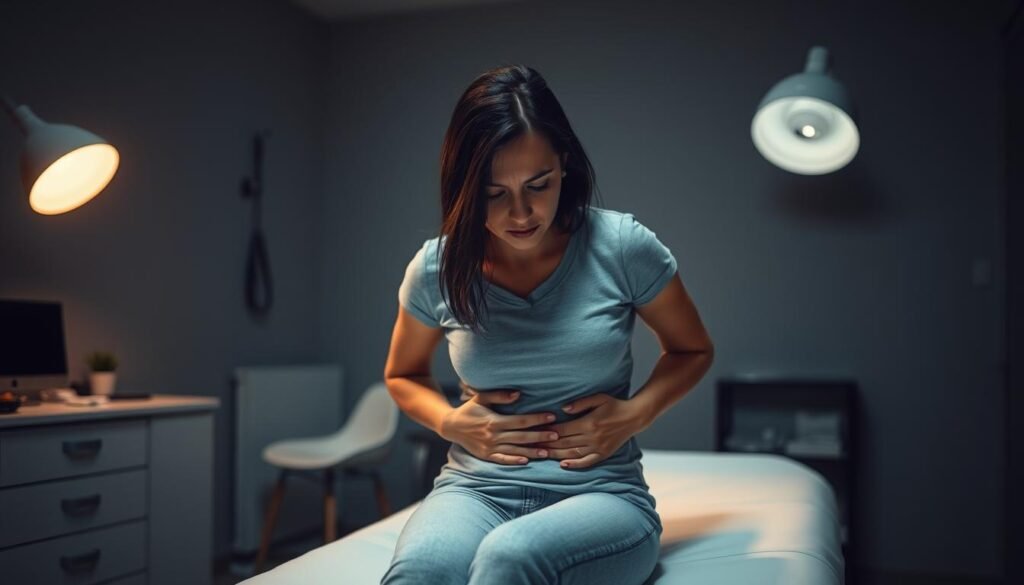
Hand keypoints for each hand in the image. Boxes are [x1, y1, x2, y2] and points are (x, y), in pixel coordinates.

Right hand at [441, 385, 559, 465]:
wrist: (451, 427)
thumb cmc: (468, 410)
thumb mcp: (481, 398)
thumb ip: (499, 395)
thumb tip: (518, 394)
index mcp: (494, 421)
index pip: (521, 420)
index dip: (537, 419)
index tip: (552, 416)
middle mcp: (494, 435)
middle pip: (522, 436)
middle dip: (540, 436)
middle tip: (557, 435)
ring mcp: (490, 447)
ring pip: (516, 450)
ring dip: (532, 451)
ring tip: (547, 452)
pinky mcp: (486, 456)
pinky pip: (503, 459)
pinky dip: (514, 461)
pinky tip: (526, 461)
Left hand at [535, 393, 645, 469]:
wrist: (634, 417)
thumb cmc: (614, 404)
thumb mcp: (598, 398)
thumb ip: (580, 403)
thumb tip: (563, 409)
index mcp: (589, 423)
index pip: (563, 430)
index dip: (548, 431)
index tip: (535, 431)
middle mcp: (592, 437)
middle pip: (564, 443)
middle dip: (547, 444)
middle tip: (531, 445)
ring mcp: (598, 447)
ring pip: (572, 454)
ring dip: (556, 455)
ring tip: (542, 455)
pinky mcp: (603, 454)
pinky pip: (587, 462)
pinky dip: (574, 465)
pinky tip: (563, 465)